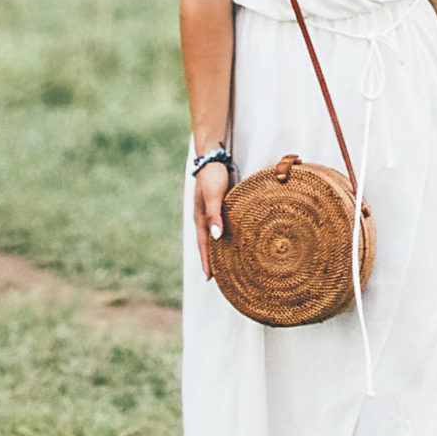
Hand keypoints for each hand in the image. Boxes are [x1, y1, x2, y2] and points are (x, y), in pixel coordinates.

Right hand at [194, 160, 231, 276]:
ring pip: (216, 234)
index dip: (206, 262)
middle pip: (208, 243)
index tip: (209, 279)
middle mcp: (205, 217)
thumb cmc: (212, 175)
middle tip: (220, 277)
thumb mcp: (213, 195)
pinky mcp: (221, 204)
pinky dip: (227, 234)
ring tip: (229, 262)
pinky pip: (223, 223)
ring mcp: (213, 211)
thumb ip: (214, 215)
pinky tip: (236, 237)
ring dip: (220, 247)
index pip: (203, 245)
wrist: (213, 156)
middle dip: (212, 259)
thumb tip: (216, 238)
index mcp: (200, 218)